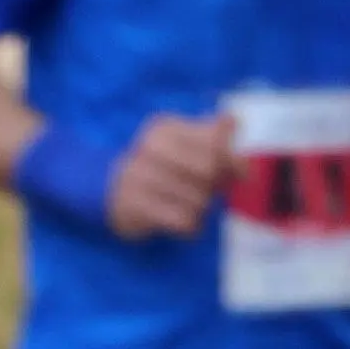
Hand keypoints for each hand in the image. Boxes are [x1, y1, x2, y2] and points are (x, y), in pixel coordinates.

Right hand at [108, 111, 229, 239]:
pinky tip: (188, 226)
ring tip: (195, 209)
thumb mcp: (180, 143)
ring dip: (202, 209)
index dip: (234, 160)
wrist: (107, 190)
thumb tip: (234, 121)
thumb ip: (211, 134)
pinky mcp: (135, 208)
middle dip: (216, 186)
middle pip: (208, 170)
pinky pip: (181, 220)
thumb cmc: (156, 166)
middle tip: (212, 193)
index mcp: (166, 128)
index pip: (214, 142)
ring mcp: (140, 178)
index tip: (242, 174)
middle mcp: (150, 148)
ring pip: (196, 198)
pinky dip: (191, 226)